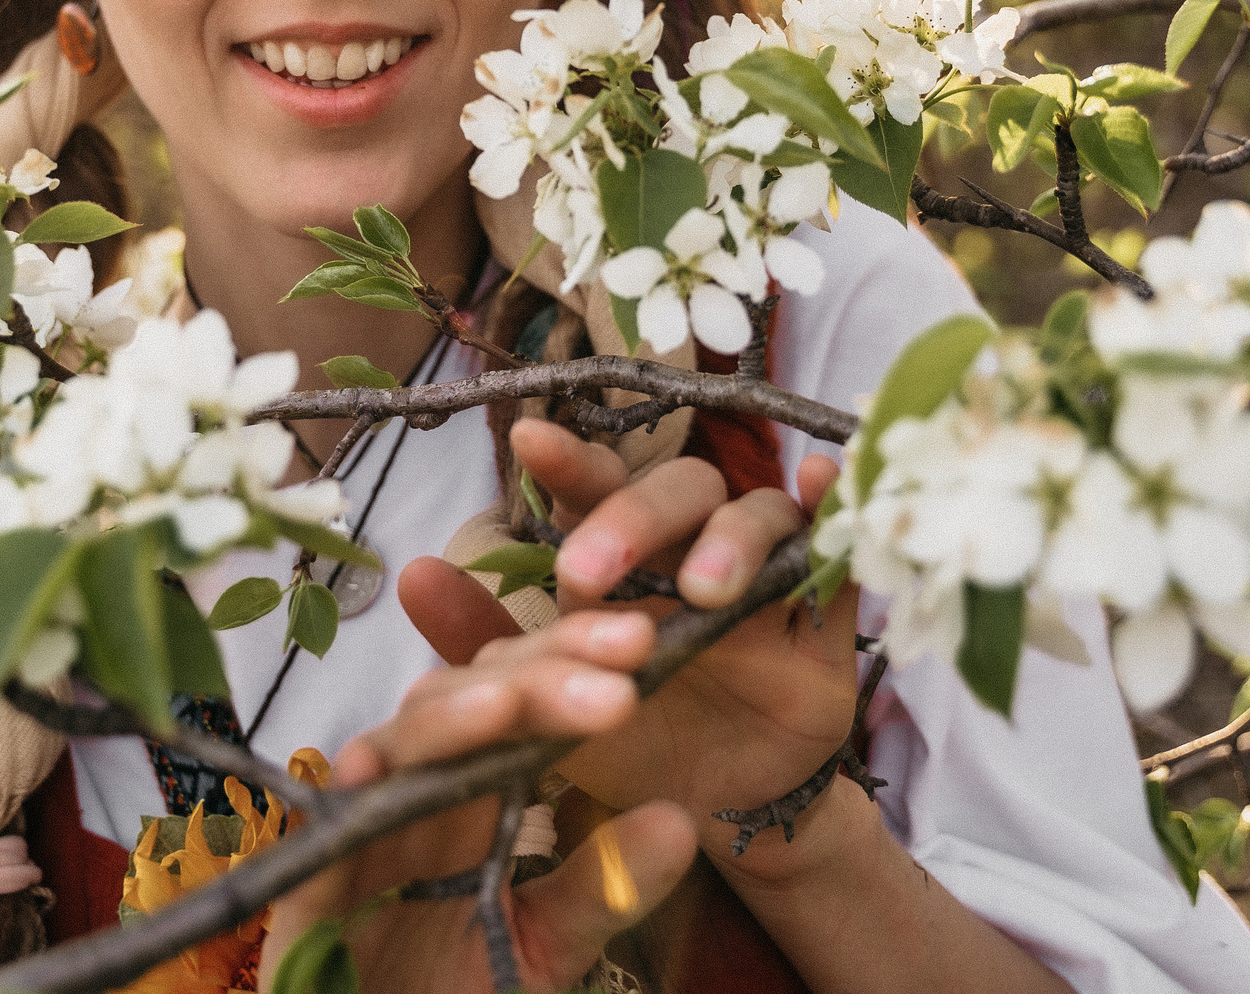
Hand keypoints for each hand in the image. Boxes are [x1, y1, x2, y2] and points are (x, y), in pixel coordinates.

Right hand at [259, 609, 697, 991]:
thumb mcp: (546, 950)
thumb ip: (603, 890)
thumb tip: (680, 821)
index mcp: (481, 795)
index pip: (524, 697)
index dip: (573, 658)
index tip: (641, 644)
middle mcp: (424, 792)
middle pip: (471, 694)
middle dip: (542, 665)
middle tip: (619, 655)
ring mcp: (365, 824)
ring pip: (406, 734)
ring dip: (459, 711)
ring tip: (514, 701)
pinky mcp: (312, 872)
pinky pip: (334, 810)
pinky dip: (366, 780)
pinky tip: (396, 760)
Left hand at [408, 422, 863, 879]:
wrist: (711, 811)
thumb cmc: (625, 737)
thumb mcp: (548, 699)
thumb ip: (480, 640)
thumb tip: (409, 572)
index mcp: (626, 554)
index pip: (597, 487)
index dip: (567, 460)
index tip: (526, 438)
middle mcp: (694, 543)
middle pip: (677, 490)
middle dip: (634, 519)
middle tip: (588, 574)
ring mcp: (766, 572)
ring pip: (758, 513)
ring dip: (730, 537)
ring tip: (703, 589)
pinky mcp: (825, 612)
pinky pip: (840, 546)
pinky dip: (837, 509)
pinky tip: (828, 482)